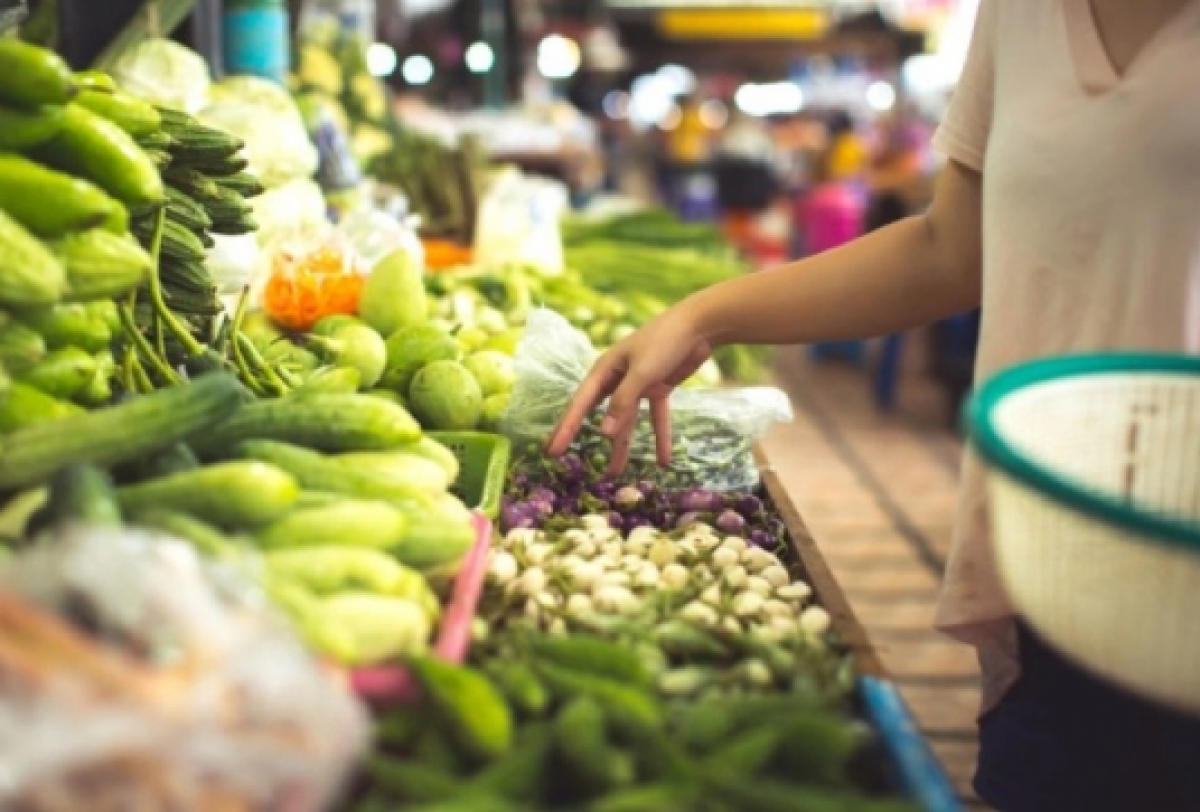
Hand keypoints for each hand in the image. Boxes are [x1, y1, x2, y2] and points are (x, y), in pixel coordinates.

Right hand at [547, 307, 711, 474]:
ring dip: (623, 446)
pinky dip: (661, 436)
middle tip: (563, 459)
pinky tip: (663, 460)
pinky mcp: (658, 386)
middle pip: (596, 413)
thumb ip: (623, 402)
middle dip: (582, 435)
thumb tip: (603, 433)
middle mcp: (617, 377)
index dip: (566, 428)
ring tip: (614, 474)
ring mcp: (638, 383)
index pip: (580, 404)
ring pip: (627, 420)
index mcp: (605, 370)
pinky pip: (656, 417)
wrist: (699, 324)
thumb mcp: (641, 373)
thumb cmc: (664, 341)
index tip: (552, 451)